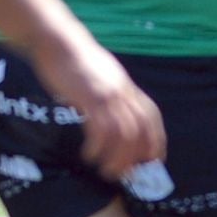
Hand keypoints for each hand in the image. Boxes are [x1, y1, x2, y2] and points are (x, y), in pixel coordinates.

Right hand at [31, 35, 164, 179]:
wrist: (59, 41)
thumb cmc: (79, 62)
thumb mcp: (106, 79)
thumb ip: (114, 96)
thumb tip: (117, 116)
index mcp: (129, 89)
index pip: (152, 118)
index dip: (157, 140)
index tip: (156, 160)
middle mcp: (124, 93)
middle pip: (141, 129)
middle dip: (136, 156)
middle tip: (125, 174)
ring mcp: (108, 95)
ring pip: (124, 133)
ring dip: (117, 157)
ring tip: (107, 171)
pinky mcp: (89, 97)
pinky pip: (100, 127)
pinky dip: (98, 146)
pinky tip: (90, 155)